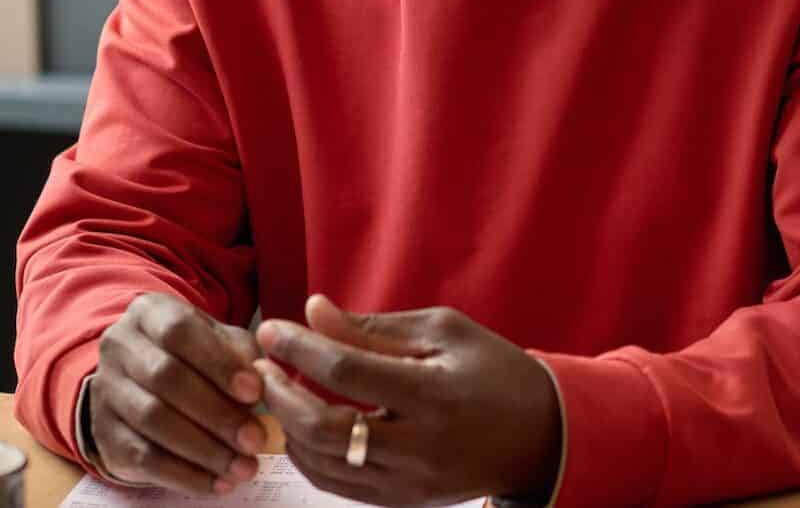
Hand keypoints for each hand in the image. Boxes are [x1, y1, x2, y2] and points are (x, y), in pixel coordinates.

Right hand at [90, 292, 267, 494]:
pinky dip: (185, 475)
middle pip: (165, 378)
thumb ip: (240, 354)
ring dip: (204, 450)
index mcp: (149, 312)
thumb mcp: (216, 340)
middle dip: (215, 412)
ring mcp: (106, 391)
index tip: (254, 393)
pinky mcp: (104, 435)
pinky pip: (143, 459)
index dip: (218, 362)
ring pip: (153, 421)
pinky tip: (218, 483)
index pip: (180, 331)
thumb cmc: (191, 354)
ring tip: (243, 468)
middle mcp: (119, 346)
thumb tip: (264, 384)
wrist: (140, 380)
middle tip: (255, 440)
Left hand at [255, 295, 561, 505]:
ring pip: (325, 463)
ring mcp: (409, 483)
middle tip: (259, 366)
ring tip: (273, 392)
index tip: (270, 329)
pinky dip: (310, 455)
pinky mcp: (403, 502)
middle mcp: (418, 445)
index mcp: (431, 392)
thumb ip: (373, 327)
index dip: (299, 349)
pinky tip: (300, 425)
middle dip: (281, 395)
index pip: (346, 370)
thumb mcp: (441, 330)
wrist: (540, 434)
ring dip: (288, 427)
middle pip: (325, 427)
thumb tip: (313, 311)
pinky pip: (340, 485)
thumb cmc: (491, 368)